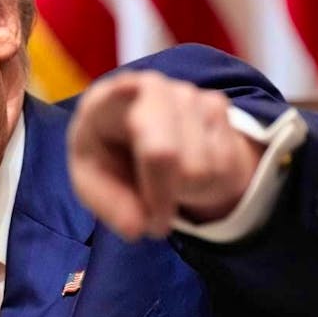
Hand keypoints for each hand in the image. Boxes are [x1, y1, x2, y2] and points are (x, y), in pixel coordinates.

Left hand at [66, 71, 263, 239]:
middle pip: (164, 152)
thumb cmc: (110, 157)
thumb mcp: (95, 184)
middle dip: (161, 194)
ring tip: (165, 177)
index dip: (125, 92)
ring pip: (199, 170)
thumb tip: (137, 229)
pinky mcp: (217, 104)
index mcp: (105, 102)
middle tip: (155, 217)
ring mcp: (186, 93)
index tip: (128, 88)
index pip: (116, 94)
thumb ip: (111, 205)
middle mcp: (148, 88)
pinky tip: (185, 165)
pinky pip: (222, 165)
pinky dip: (205, 181)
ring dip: (183, 189)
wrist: (140, 137)